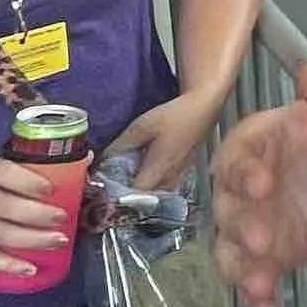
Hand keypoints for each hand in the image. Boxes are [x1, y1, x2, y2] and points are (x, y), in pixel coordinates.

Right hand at [0, 157, 71, 271]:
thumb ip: (18, 171)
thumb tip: (82, 159)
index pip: (0, 173)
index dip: (26, 181)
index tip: (51, 189)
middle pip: (4, 207)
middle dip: (36, 214)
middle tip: (63, 217)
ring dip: (31, 239)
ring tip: (58, 240)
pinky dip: (7, 264)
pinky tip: (30, 268)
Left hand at [106, 92, 223, 193]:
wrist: (202, 109)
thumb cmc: (173, 117)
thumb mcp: (141, 127)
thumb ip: (121, 145)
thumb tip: (105, 159)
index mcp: (157, 170)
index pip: (134, 195)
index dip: (119, 195)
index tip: (104, 190)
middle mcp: (168, 179)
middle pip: (145, 197)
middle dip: (129, 193)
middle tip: (112, 184)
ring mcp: (178, 176)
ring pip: (156, 192)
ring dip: (141, 188)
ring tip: (126, 177)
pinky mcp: (182, 170)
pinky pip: (164, 184)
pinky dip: (152, 182)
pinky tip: (144, 170)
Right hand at [211, 61, 306, 306]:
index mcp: (265, 138)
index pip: (238, 152)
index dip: (243, 168)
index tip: (261, 183)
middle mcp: (254, 181)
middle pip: (229, 205)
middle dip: (240, 224)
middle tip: (262, 240)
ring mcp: (266, 218)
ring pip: (235, 246)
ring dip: (241, 267)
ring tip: (259, 285)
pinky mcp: (285, 248)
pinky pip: (262, 273)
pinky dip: (258, 294)